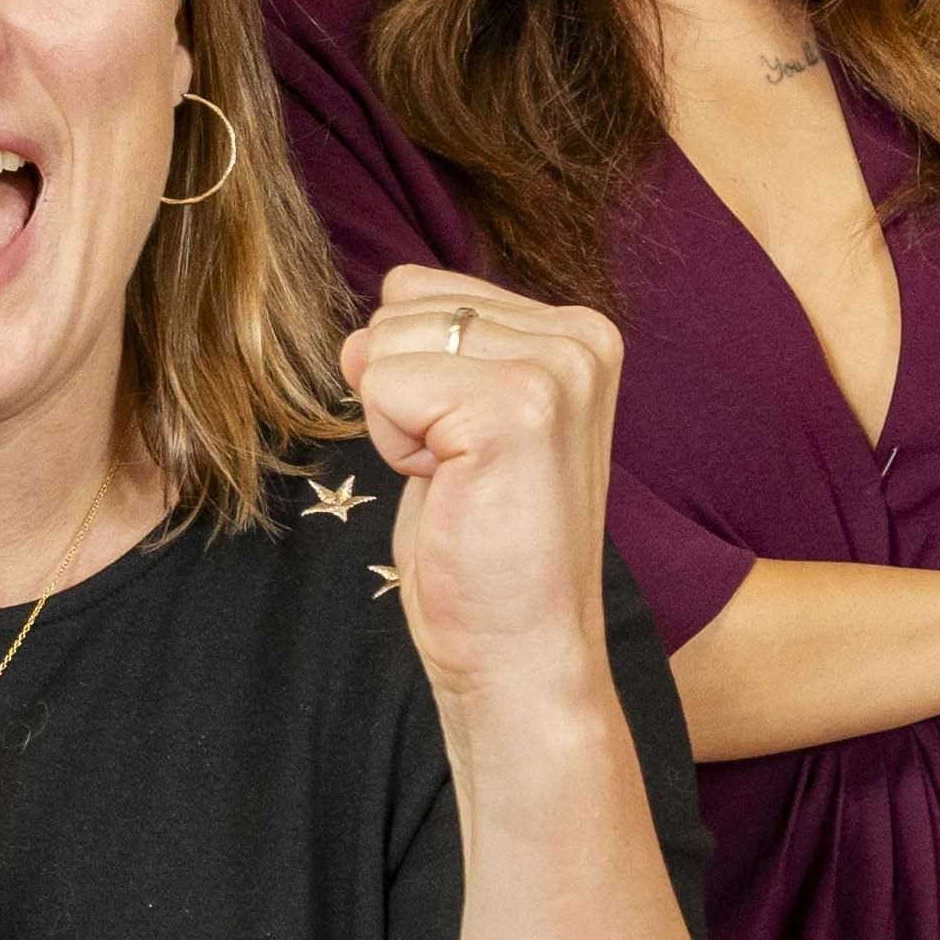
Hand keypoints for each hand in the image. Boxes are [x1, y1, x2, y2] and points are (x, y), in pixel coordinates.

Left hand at [345, 267, 632, 723]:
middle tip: (464, 472)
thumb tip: (358, 333)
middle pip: (400, 306)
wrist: (521, 651)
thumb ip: (427, 349)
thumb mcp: (460, 417)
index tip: (468, 445)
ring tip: (462, 481)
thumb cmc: (485, 546)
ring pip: (386, 342)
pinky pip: (383, 385)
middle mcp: (581, 336)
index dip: (416, 373)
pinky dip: (394, 446)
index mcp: (577, 331)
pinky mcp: (516, 408)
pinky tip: (452, 490)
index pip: (423, 288)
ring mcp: (556, 369)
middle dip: (403, 394)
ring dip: (399, 422)